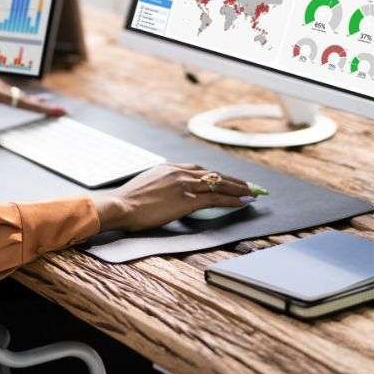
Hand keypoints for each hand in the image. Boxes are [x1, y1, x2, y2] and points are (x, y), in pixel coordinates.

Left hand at [0, 72, 65, 144]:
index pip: (21, 102)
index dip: (40, 108)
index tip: (56, 110)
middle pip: (24, 98)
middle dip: (43, 106)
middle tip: (62, 112)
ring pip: (18, 95)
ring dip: (34, 102)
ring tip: (52, 108)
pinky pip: (11, 93)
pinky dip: (23, 98)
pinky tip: (31, 99)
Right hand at [93, 162, 253, 231]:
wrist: (120, 206)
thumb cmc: (128, 202)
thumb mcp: (145, 186)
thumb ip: (159, 186)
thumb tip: (165, 194)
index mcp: (168, 168)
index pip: (199, 170)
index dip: (216, 176)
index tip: (226, 179)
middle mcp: (179, 172)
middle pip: (213, 175)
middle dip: (234, 180)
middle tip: (249, 185)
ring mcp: (184, 185)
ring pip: (219, 184)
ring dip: (239, 188)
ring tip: (252, 192)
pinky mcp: (187, 199)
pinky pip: (216, 198)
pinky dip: (232, 199)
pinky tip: (243, 201)